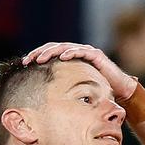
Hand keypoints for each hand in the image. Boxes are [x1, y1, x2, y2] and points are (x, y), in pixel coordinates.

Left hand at [22, 42, 137, 102]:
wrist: (120, 90)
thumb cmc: (99, 90)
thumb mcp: (77, 88)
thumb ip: (64, 87)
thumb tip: (44, 97)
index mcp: (70, 57)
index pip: (50, 53)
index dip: (37, 56)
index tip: (24, 63)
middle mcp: (77, 51)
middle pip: (54, 47)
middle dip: (40, 53)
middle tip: (28, 60)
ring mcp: (86, 51)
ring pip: (64, 47)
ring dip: (51, 52)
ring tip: (41, 59)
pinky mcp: (96, 55)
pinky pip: (81, 51)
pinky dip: (72, 53)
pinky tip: (63, 57)